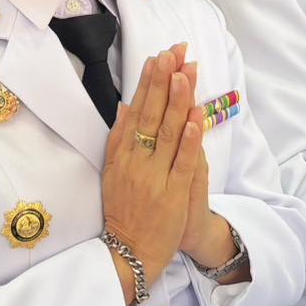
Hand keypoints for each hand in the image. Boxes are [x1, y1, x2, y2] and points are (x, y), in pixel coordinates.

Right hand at [100, 48, 202, 297]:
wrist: (129, 254)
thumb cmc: (124, 211)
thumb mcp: (113, 173)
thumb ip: (119, 139)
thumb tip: (126, 105)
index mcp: (122, 155)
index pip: (137, 110)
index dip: (149, 82)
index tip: (159, 56)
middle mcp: (136, 162)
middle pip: (151, 114)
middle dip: (164, 80)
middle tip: (174, 51)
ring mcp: (154, 178)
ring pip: (166, 133)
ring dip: (176, 100)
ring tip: (184, 72)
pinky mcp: (172, 195)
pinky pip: (181, 163)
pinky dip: (187, 140)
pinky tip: (193, 117)